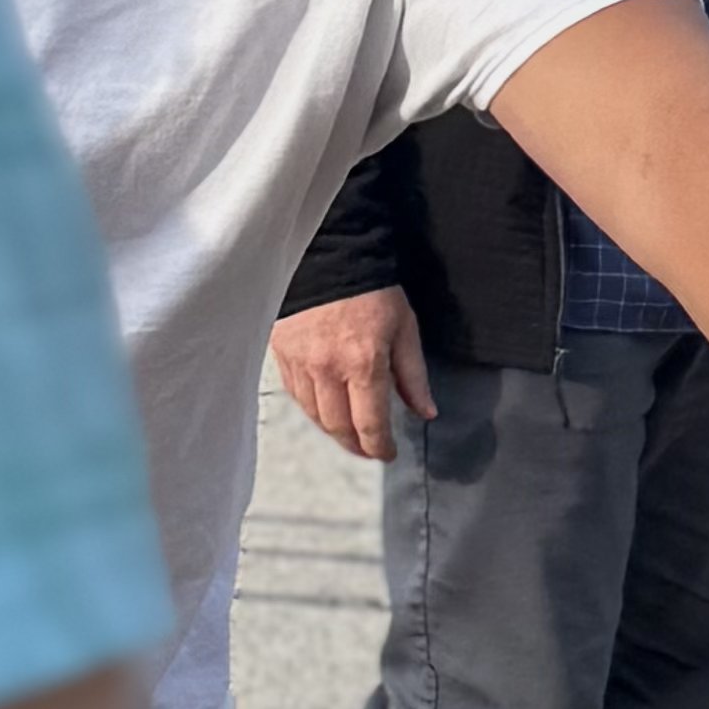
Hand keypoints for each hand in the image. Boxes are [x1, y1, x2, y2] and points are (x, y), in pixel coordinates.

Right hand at [270, 288, 436, 463]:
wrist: (328, 256)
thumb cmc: (373, 291)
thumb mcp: (405, 329)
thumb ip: (413, 376)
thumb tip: (426, 412)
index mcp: (363, 364)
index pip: (369, 424)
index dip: (379, 447)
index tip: (388, 453)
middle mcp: (328, 369)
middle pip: (338, 427)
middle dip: (356, 445)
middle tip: (370, 449)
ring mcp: (301, 363)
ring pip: (314, 415)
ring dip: (333, 430)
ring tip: (349, 434)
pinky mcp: (282, 354)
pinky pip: (295, 395)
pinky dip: (312, 409)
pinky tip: (325, 410)